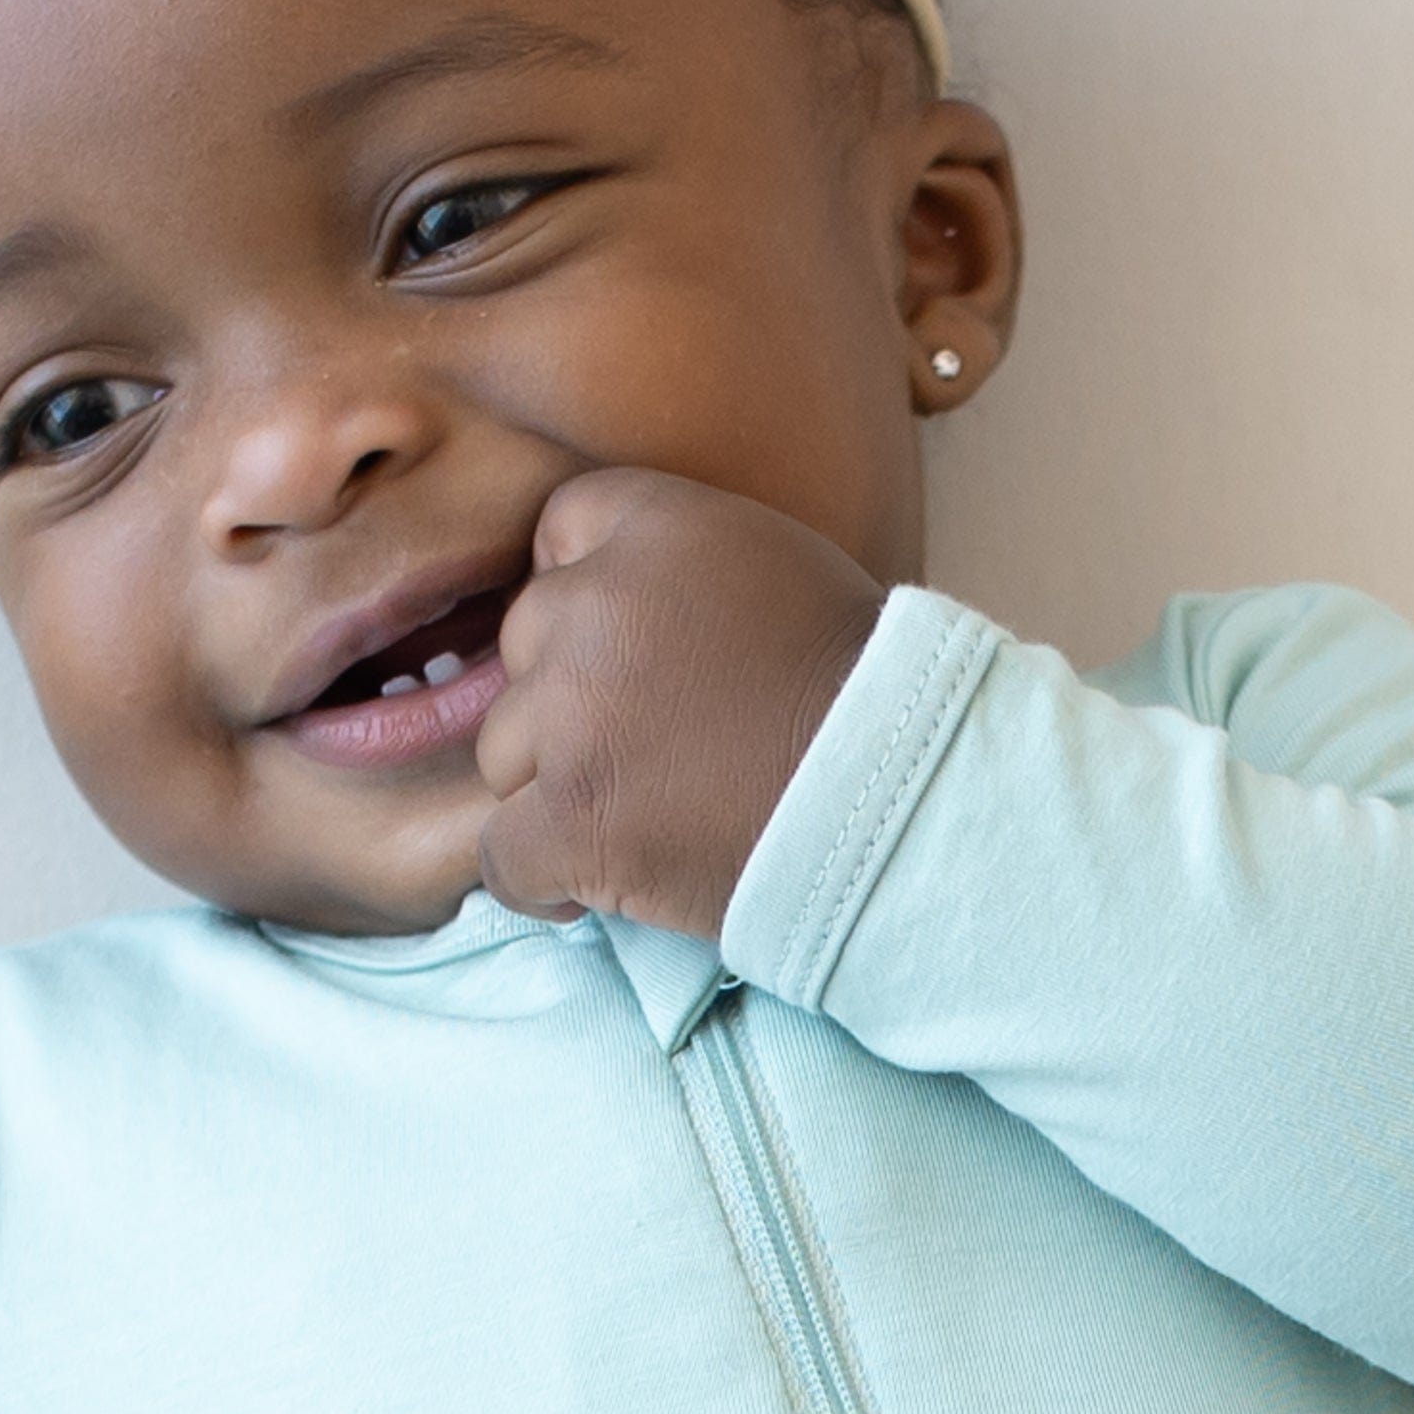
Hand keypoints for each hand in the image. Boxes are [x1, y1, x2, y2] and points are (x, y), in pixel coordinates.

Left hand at [474, 470, 883, 941]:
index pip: (562, 529)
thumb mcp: (779, 566)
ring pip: (504, 749)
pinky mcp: (570, 818)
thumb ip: (682, 565)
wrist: (913, 796)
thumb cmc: (870, 691)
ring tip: (644, 815)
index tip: (626, 649)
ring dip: (556, 786)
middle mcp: (599, 605)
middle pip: (523, 642)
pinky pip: (501, 854)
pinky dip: (538, 879)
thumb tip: (613, 594)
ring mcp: (574, 714)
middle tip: (649, 745)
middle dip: (569, 693)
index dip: (585, 593)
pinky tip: (591, 887)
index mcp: (658, 526)